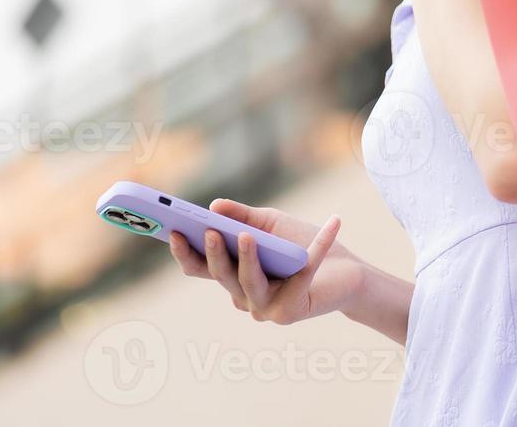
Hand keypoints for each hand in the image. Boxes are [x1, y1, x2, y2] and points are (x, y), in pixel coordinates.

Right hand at [168, 199, 361, 325]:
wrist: (344, 272)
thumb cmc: (301, 246)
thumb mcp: (270, 225)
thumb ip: (243, 217)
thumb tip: (214, 206)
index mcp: (233, 276)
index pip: (201, 269)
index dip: (185, 253)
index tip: (172, 231)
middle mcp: (245, 298)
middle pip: (222, 277)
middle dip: (214, 254)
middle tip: (209, 231)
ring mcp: (266, 308)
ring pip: (249, 283)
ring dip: (247, 259)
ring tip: (248, 236)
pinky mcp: (292, 310)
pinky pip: (301, 275)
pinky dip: (320, 245)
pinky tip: (333, 222)